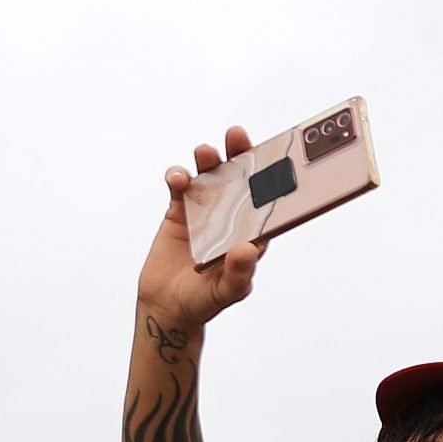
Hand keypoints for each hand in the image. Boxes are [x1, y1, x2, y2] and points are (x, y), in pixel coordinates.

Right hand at [137, 127, 266, 331]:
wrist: (168, 306)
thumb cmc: (205, 300)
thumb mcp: (227, 291)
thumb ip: (239, 273)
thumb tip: (248, 249)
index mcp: (252, 231)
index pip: (267, 198)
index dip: (272, 175)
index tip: (274, 154)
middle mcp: (232, 216)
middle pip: (240, 177)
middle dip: (240, 154)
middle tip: (237, 135)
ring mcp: (205, 209)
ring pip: (210, 175)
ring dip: (209, 160)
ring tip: (205, 152)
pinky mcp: (179, 210)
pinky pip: (180, 185)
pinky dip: (178, 176)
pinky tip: (177, 179)